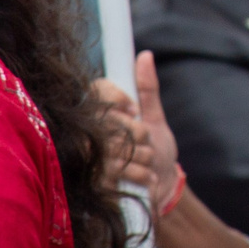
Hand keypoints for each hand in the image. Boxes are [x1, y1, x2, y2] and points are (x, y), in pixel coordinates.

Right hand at [93, 54, 178, 211]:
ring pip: (120, 145)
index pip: (96, 90)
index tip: (134, 110)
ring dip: (145, 156)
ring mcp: (90, 161)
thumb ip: (147, 90)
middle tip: (148, 144)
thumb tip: (145, 55)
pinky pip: (123, 170)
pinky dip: (144, 175)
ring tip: (148, 162)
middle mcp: (86, 136)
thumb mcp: (155, 119)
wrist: (162, 191)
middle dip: (140, 133)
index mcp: (98, 116)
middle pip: (112, 120)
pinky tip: (148, 178)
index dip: (117, 98)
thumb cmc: (156, 152)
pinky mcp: (97, 185)